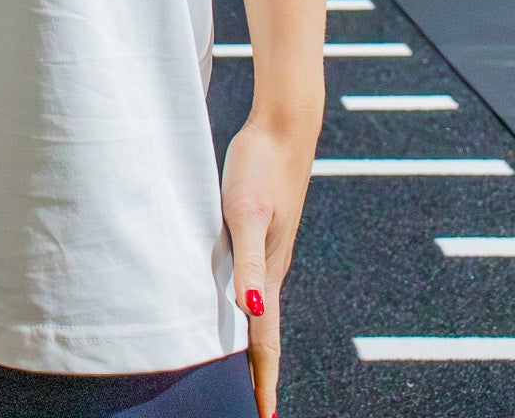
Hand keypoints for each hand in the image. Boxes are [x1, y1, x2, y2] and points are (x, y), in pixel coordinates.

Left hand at [220, 113, 318, 417]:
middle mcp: (270, 268)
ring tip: (244, 370)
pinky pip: (250, 282)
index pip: (266, 341)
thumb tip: (250, 311)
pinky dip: (244, 308)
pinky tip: (232, 304)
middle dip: (259, 373)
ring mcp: (267, 249)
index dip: (263, 382)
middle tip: (251, 407)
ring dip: (252, 343)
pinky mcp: (259, 229)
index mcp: (269, 273)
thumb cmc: (260, 166)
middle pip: (264, 333)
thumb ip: (247, 261)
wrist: (282, 126)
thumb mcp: (246, 212)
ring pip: (258, 310)